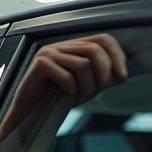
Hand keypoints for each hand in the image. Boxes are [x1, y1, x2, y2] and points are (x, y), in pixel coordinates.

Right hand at [0, 34, 128, 143]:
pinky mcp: (39, 65)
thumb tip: (122, 74)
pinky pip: (66, 76)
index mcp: (72, 46)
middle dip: (103, 75)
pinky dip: (71, 90)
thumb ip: (101, 76)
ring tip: (79, 98)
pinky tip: (65, 95)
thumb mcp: (84, 85)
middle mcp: (60, 45)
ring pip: (83, 64)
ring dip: (87, 86)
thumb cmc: (55, 98)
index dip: (117, 56)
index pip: (103, 39)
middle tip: (97, 92)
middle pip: (94, 50)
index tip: (122, 77)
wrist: (29, 112)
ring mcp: (48, 53)